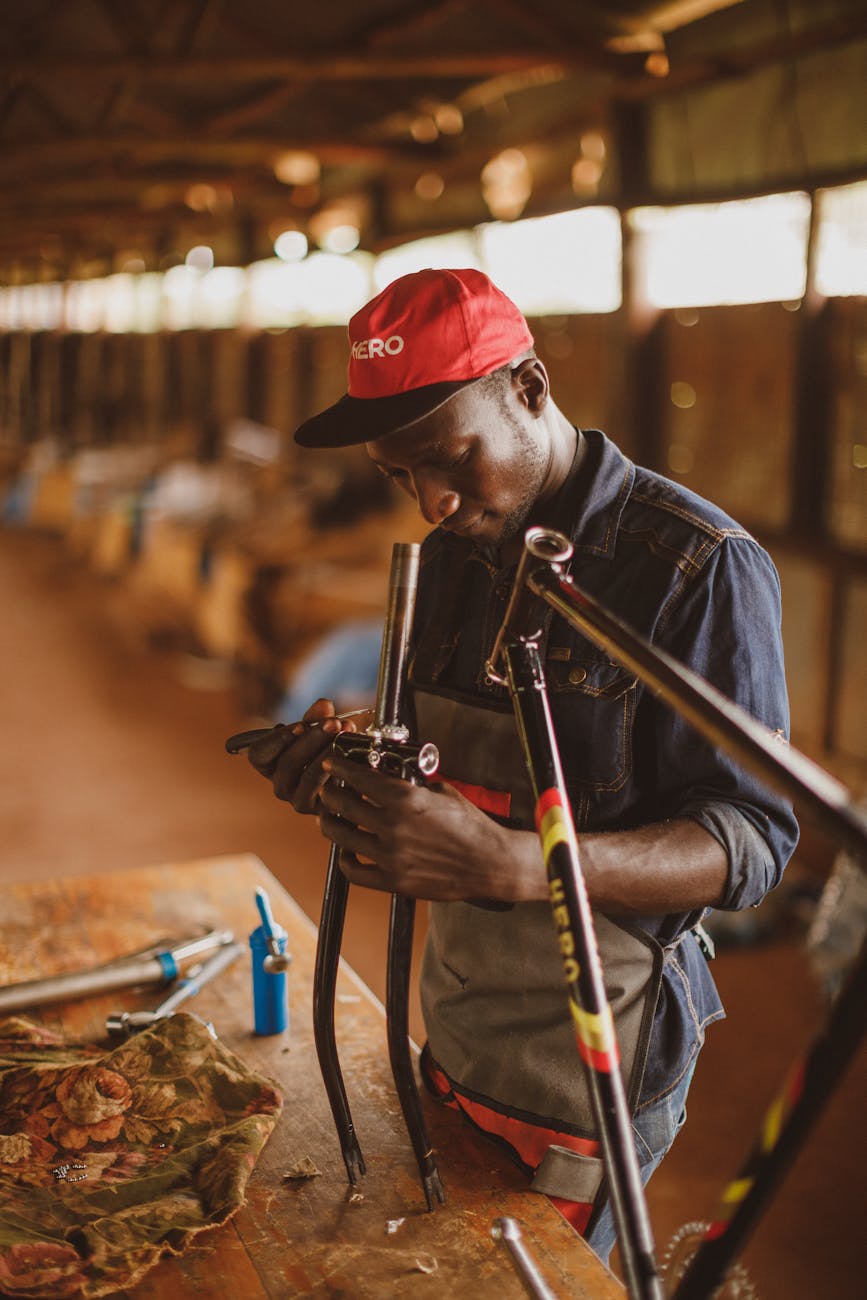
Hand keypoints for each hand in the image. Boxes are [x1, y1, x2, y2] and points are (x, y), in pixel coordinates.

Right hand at [247, 698, 363, 814]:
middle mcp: (280, 786)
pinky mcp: (322, 810)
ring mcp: (300, 800)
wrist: (349, 776)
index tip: (301, 726)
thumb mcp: (316, 729)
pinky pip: (330, 790)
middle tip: (333, 723)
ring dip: (328, 752)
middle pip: (287, 764)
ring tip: (345, 735)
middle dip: (312, 740)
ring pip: (309, 778)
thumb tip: (324, 704)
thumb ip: (315, 717)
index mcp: (270, 765)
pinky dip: (342, 769)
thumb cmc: (324, 748)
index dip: (277, 740)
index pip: (258, 755)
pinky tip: (353, 754)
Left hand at [317, 752, 539, 901]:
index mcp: (406, 799)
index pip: (360, 778)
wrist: (491, 863)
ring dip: (330, 824)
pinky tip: (346, 852)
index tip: (331, 765)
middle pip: (344, 806)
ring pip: (343, 837)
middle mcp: (394, 826)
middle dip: (330, 794)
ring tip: (328, 819)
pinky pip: (355, 872)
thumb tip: (391, 774)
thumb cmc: (471, 825)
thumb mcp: (443, 792)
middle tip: (327, 791)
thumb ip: (414, 784)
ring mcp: (392, 856)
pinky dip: (345, 860)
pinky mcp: (394, 881)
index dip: (340, 769)